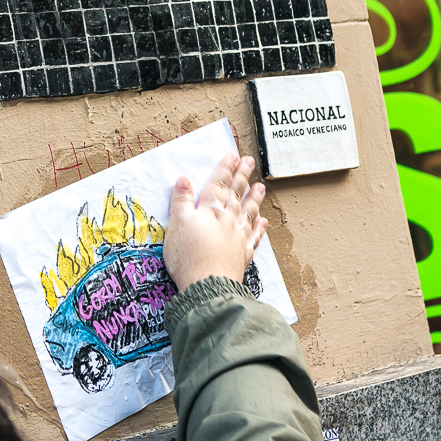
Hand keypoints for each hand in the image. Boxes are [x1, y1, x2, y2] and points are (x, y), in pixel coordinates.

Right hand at [163, 153, 267, 292]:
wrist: (208, 284)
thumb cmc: (189, 254)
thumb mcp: (177, 223)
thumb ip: (181, 200)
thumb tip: (183, 179)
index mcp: (210, 209)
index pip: (218, 183)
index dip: (225, 169)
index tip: (233, 156)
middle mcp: (227, 219)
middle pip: (236, 193)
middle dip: (242, 176)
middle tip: (250, 162)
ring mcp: (238, 236)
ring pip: (249, 212)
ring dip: (254, 198)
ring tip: (260, 186)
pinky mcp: (243, 254)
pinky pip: (254, 237)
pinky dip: (260, 228)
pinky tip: (264, 222)